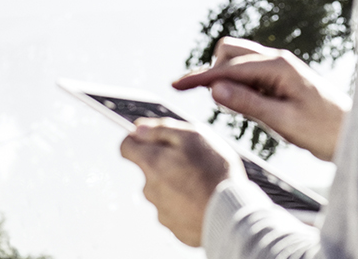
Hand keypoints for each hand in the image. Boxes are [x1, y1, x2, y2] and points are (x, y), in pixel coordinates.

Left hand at [119, 118, 244, 246]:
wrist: (232, 212)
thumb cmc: (215, 170)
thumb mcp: (193, 136)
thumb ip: (161, 129)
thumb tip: (137, 128)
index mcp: (152, 164)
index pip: (126, 147)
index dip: (137, 138)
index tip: (151, 137)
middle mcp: (150, 189)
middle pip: (148, 169)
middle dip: (164, 162)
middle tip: (192, 161)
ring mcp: (161, 212)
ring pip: (162, 190)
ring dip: (175, 184)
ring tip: (202, 182)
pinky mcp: (174, 229)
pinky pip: (175, 210)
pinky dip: (185, 204)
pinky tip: (203, 200)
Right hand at [174, 37, 349, 161]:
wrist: (352, 132)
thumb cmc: (322, 130)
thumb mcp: (282, 121)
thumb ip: (248, 104)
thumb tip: (214, 90)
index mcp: (278, 66)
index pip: (228, 68)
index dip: (199, 77)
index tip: (175, 85)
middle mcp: (277, 60)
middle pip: (230, 52)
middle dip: (211, 71)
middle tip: (196, 96)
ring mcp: (279, 67)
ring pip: (238, 60)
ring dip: (225, 78)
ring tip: (225, 106)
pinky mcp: (280, 78)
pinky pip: (249, 73)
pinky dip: (237, 84)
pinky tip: (237, 103)